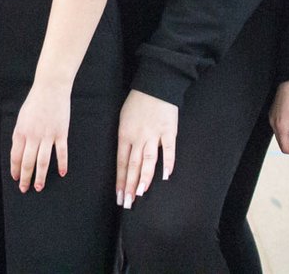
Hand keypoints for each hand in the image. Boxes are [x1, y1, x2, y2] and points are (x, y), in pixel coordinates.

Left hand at [10, 79, 70, 193]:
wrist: (50, 87)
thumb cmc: (35, 102)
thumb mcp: (22, 118)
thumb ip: (20, 134)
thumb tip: (19, 151)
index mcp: (21, 131)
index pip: (15, 156)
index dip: (15, 169)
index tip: (15, 179)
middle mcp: (33, 136)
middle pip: (28, 162)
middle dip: (25, 178)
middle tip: (25, 189)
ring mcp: (47, 135)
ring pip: (43, 161)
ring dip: (41, 176)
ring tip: (39, 187)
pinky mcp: (61, 133)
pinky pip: (61, 152)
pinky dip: (62, 164)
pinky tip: (62, 173)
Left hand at [115, 89, 176, 207]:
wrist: (155, 85)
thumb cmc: (137, 102)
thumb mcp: (123, 119)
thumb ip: (125, 139)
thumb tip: (125, 159)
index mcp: (125, 134)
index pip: (121, 162)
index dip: (120, 180)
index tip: (119, 196)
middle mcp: (138, 137)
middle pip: (133, 165)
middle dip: (129, 185)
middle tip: (127, 203)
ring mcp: (154, 134)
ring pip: (148, 160)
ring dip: (144, 177)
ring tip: (141, 193)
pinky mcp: (169, 131)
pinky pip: (168, 149)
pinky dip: (167, 162)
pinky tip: (165, 176)